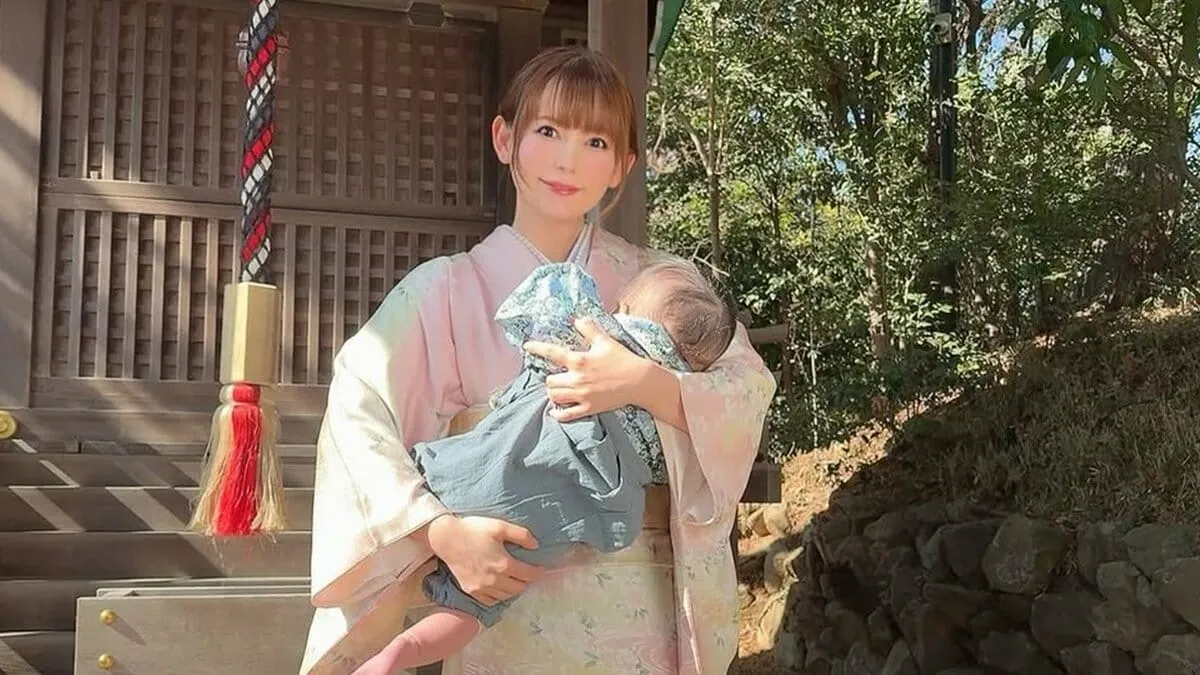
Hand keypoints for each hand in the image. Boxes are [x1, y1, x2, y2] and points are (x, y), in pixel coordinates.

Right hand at [425, 514, 543, 605]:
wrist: (446, 538)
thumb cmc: (473, 530)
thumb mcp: (500, 526)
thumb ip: (521, 535)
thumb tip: (536, 545)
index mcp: (504, 564)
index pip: (528, 574)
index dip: (538, 572)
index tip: (540, 568)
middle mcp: (494, 580)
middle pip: (519, 588)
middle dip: (527, 581)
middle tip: (528, 574)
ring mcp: (482, 588)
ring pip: (506, 596)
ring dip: (514, 590)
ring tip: (516, 581)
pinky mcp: (471, 590)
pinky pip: (490, 601)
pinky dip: (499, 597)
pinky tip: (500, 588)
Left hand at [524, 318, 651, 421]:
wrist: (639, 382)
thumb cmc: (623, 359)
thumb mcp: (606, 341)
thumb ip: (589, 329)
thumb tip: (578, 319)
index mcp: (580, 360)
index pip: (552, 352)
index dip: (537, 348)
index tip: (527, 346)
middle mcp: (577, 379)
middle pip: (549, 381)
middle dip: (550, 378)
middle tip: (556, 376)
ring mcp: (582, 396)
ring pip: (554, 396)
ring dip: (553, 392)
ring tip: (558, 389)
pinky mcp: (589, 409)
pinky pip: (566, 415)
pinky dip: (558, 413)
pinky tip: (555, 410)